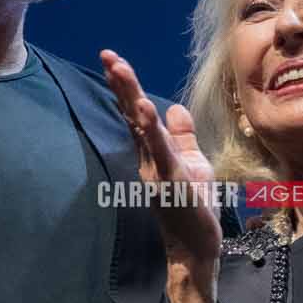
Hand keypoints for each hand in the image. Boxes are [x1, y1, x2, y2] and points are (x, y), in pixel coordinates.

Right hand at [99, 50, 220, 302]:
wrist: (197, 246)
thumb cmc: (194, 207)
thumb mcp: (193, 163)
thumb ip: (183, 137)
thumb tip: (175, 107)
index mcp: (153, 152)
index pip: (135, 113)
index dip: (125, 87)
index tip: (112, 60)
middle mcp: (148, 158)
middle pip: (131, 114)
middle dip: (120, 84)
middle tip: (106, 55)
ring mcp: (157, 169)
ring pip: (140, 127)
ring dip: (129, 97)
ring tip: (119, 69)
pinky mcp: (171, 179)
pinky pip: (160, 149)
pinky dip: (151, 128)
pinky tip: (142, 108)